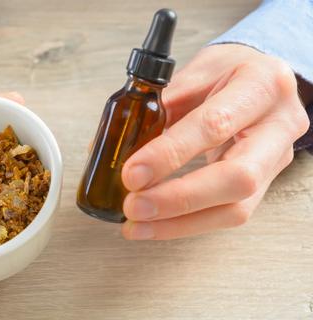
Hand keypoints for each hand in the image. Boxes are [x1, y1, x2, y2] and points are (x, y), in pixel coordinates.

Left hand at [121, 44, 308, 239]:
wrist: (265, 80)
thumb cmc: (229, 72)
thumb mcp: (197, 72)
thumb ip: (162, 106)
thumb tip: (117, 144)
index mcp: (260, 84)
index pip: (214, 125)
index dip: (170, 153)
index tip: (132, 173)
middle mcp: (279, 125)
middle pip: (237, 178)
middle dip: (178, 198)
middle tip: (134, 206)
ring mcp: (278, 159)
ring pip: (236, 208)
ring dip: (179, 223)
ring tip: (137, 225)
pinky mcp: (266, 184)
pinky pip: (229, 214)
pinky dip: (187, 224)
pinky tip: (156, 225)